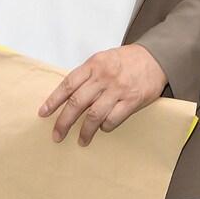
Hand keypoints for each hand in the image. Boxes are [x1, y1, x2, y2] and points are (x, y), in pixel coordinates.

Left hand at [39, 44, 167, 146]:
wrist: (156, 57)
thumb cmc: (126, 60)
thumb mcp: (102, 59)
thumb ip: (87, 74)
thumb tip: (68, 95)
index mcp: (94, 65)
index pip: (68, 84)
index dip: (54, 100)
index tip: (43, 113)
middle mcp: (104, 77)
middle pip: (77, 102)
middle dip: (64, 121)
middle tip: (57, 135)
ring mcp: (118, 89)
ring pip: (94, 114)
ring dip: (85, 130)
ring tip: (81, 140)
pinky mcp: (133, 101)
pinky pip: (114, 118)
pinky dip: (106, 126)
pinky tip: (103, 128)